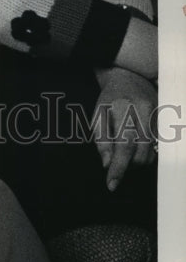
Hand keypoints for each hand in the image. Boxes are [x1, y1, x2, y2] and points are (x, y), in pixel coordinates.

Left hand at [93, 67, 156, 191]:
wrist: (129, 77)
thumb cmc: (110, 98)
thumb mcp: (98, 115)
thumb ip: (101, 140)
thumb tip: (107, 164)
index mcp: (122, 108)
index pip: (123, 145)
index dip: (118, 168)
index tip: (112, 184)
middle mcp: (143, 111)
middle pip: (140, 152)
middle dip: (128, 166)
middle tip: (117, 166)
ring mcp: (156, 116)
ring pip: (150, 153)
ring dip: (137, 162)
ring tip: (125, 155)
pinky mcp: (164, 121)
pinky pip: (156, 147)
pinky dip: (146, 153)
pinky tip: (137, 148)